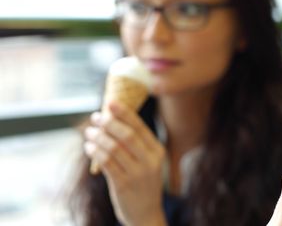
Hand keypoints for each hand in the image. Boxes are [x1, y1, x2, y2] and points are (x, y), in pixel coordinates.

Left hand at [84, 103, 166, 225]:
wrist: (146, 214)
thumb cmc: (143, 183)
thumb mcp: (147, 162)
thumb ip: (136, 144)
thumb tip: (113, 119)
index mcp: (157, 151)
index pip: (139, 127)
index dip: (124, 113)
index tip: (110, 102)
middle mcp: (150, 161)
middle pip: (127, 135)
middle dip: (109, 123)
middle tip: (96, 117)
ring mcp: (137, 174)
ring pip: (113, 148)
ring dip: (98, 137)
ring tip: (89, 132)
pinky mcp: (123, 185)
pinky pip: (106, 163)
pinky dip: (95, 152)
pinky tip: (89, 147)